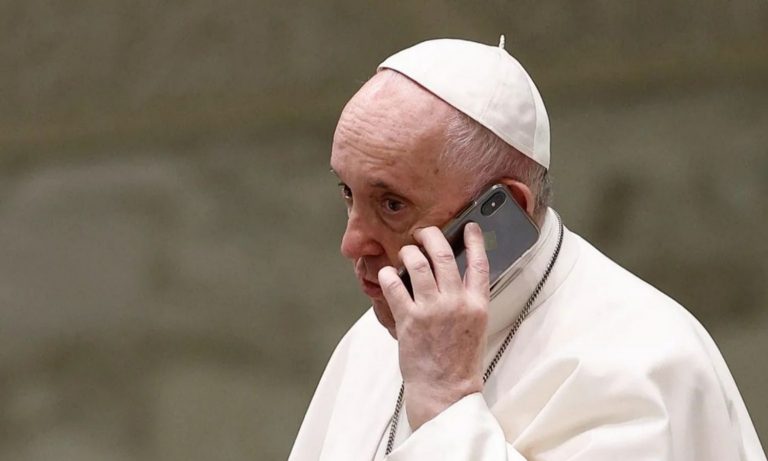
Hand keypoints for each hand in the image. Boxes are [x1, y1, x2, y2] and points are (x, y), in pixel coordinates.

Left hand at [378, 222, 489, 428]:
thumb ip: (469, 301)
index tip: (468, 227)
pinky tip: (387, 274)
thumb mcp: (476, 328)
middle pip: (443, 254)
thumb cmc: (459, 363)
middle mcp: (456, 303)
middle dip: (431, 235)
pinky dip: (388, 275)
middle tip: (424, 232)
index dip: (474, 239)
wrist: (446, 391)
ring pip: (418, 264)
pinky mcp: (409, 319)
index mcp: (478, 305)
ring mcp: (432, 310)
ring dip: (409, 253)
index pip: (480, 262)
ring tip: (406, 253)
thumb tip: (455, 277)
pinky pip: (394, 285)